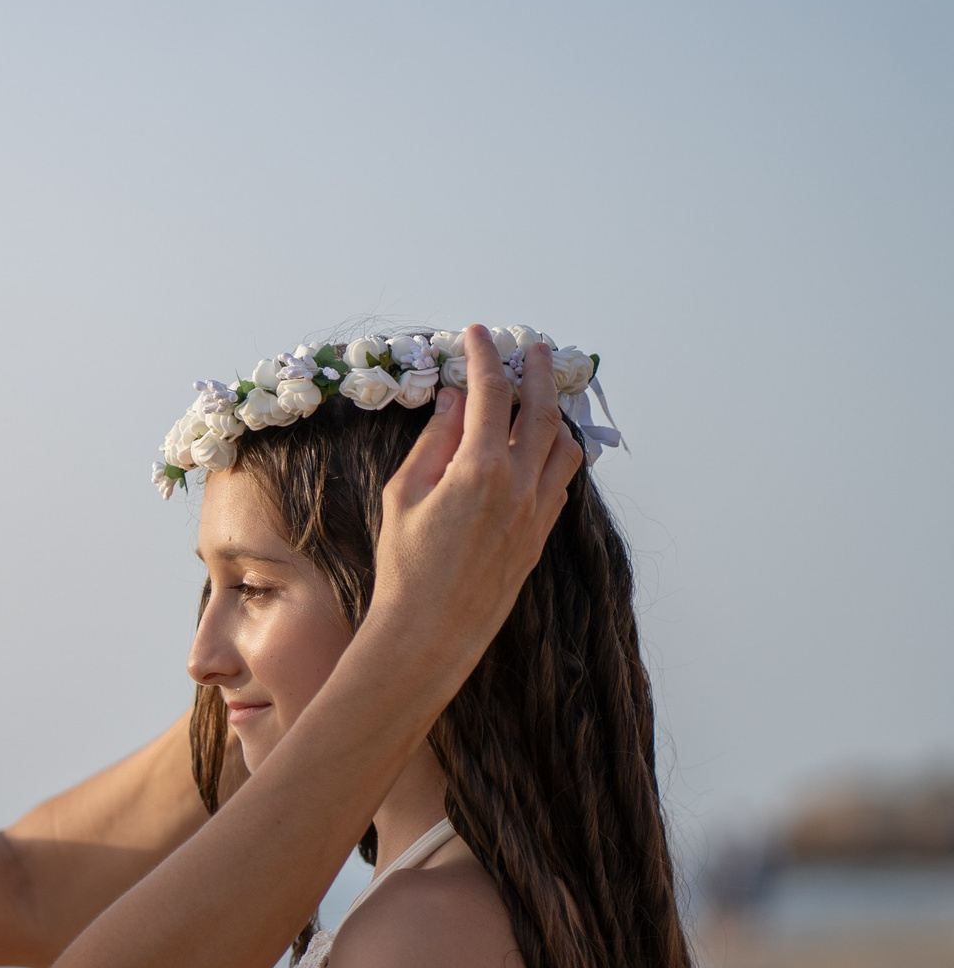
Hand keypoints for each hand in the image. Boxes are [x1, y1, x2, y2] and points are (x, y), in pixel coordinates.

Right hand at [368, 326, 581, 679]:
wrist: (429, 631)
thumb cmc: (404, 567)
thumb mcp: (403, 495)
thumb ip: (432, 442)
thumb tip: (450, 401)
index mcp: (479, 470)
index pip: (490, 394)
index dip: (485, 358)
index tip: (477, 335)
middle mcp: (518, 486)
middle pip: (541, 410)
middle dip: (537, 372)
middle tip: (533, 349)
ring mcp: (535, 512)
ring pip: (564, 446)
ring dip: (555, 414)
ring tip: (543, 397)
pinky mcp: (539, 535)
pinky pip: (561, 481)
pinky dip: (555, 454)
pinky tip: (541, 449)